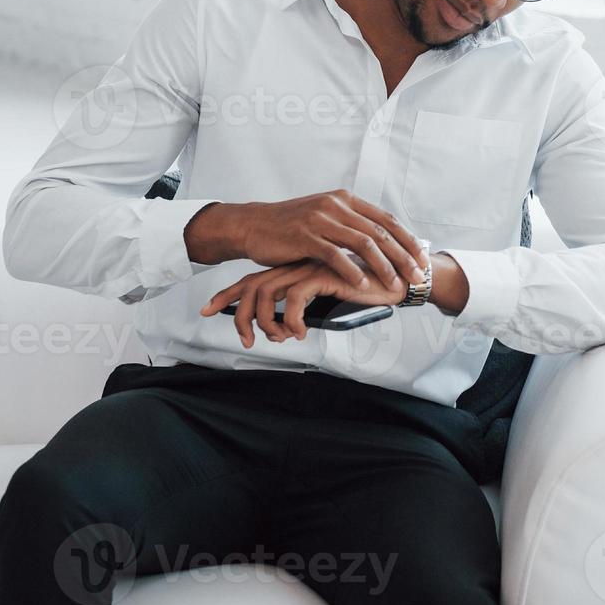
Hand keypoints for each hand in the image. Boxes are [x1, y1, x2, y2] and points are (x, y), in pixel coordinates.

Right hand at [185, 189, 428, 290]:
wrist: (255, 225)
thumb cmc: (292, 227)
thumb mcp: (325, 218)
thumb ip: (350, 225)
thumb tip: (380, 240)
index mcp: (345, 199)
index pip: (385, 220)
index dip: (407, 239)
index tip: (422, 258)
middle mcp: (336, 205)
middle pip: (379, 232)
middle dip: (402, 256)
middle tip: (418, 275)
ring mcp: (321, 219)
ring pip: (361, 243)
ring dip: (383, 266)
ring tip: (395, 283)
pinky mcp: (305, 236)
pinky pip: (334, 254)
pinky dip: (351, 270)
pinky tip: (362, 284)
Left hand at [199, 258, 404, 346]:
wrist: (396, 279)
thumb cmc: (364, 291)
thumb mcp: (327, 300)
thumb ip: (307, 304)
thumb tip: (287, 326)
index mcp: (294, 267)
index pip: (253, 279)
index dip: (228, 294)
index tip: (207, 309)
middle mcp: (295, 264)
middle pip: (251, 286)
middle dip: (234, 311)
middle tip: (243, 340)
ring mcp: (307, 267)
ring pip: (266, 293)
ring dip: (267, 323)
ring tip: (280, 339)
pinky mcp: (322, 274)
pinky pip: (293, 299)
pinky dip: (290, 320)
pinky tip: (300, 332)